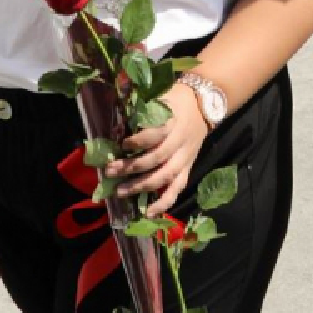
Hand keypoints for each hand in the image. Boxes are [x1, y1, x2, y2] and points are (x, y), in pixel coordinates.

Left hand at [105, 86, 211, 212]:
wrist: (202, 106)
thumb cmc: (174, 101)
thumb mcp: (160, 99)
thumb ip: (141, 113)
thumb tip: (115, 127)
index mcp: (173, 122)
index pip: (156, 134)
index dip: (138, 141)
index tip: (122, 143)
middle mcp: (179, 142)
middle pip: (156, 158)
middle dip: (131, 167)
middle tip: (110, 171)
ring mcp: (184, 158)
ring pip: (164, 176)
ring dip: (141, 186)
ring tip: (120, 191)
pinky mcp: (187, 169)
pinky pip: (176, 189)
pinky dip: (163, 203)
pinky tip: (148, 213)